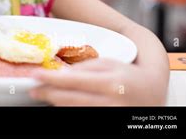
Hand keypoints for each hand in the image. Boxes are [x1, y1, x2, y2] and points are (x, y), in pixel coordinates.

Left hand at [29, 58, 167, 105]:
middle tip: (33, 89)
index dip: (52, 79)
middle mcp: (111, 101)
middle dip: (48, 94)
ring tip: (43, 95)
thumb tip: (62, 74)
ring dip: (56, 103)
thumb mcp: (109, 63)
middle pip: (71, 100)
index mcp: (111, 82)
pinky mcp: (108, 122)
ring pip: (75, 111)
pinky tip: (59, 104)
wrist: (152, 92)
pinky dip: (68, 110)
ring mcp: (110, 114)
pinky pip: (83, 116)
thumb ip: (86, 67)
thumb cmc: (128, 75)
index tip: (36, 75)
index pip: (74, 81)